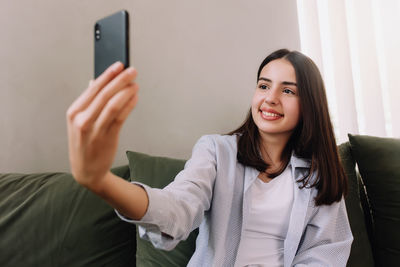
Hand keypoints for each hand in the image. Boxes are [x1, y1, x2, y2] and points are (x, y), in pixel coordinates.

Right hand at [66, 62, 138, 191]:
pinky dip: (129, 105)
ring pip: (113, 104)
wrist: (86, 171)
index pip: (93, 89)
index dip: (107, 75)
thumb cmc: (84, 143)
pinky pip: (120, 117)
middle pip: (104, 94)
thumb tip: (96, 81)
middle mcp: (82, 119)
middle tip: (132, 71)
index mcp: (74, 112)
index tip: (119, 65)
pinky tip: (135, 98)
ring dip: (126, 91)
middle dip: (120, 80)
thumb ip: (88, 103)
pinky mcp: (107, 137)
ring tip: (135, 84)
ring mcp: (94, 129)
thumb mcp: (79, 122)